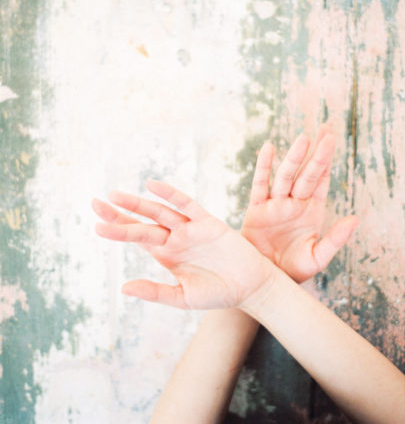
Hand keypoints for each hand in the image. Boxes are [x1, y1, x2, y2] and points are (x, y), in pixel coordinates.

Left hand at [92, 180, 273, 309]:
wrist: (250, 288)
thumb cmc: (217, 293)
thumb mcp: (182, 297)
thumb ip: (155, 291)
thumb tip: (123, 288)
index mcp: (166, 255)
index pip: (137, 238)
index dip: (118, 228)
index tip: (96, 223)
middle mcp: (175, 238)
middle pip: (142, 222)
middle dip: (119, 214)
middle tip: (95, 203)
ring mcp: (190, 229)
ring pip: (159, 212)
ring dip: (138, 204)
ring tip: (115, 196)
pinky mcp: (208, 223)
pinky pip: (187, 205)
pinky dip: (171, 195)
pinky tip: (153, 186)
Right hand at [242, 126, 358, 282]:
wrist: (262, 279)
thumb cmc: (291, 271)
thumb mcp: (317, 258)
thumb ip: (335, 239)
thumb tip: (355, 219)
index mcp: (311, 212)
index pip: (321, 181)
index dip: (327, 161)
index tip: (332, 139)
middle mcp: (294, 203)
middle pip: (306, 173)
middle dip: (316, 153)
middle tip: (325, 131)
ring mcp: (275, 205)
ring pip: (286, 176)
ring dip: (294, 157)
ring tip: (304, 138)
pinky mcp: (257, 210)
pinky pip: (260, 185)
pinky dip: (263, 167)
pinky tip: (269, 149)